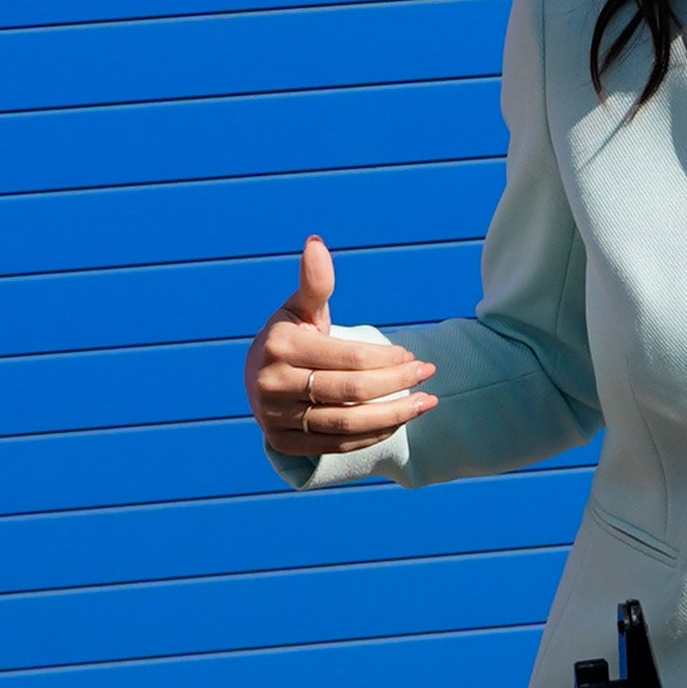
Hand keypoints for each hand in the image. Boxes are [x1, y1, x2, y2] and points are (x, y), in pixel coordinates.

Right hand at [246, 238, 435, 455]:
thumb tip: (316, 241)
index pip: (348, 359)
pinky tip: (397, 421)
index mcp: (280, 346)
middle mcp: (272, 384)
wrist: (258, 376)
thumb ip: (315, 282)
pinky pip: (336, 445)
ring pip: (346, 425)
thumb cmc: (293, 336)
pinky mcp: (282, 442)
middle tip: (428, 374)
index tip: (413, 356)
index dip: (387, 359)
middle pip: (351, 393)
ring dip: (392, 416)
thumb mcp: (302, 308)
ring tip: (425, 403)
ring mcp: (274, 418)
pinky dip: (372, 436)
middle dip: (397, 384)